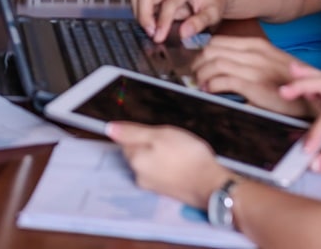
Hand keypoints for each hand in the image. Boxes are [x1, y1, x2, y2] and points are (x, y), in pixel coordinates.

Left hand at [108, 122, 226, 206]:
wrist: (211, 184)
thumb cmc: (188, 156)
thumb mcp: (160, 134)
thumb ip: (133, 132)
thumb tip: (109, 128)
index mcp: (135, 160)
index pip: (127, 140)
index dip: (143, 133)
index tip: (159, 133)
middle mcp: (139, 176)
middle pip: (138, 152)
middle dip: (152, 144)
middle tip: (172, 141)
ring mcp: (152, 185)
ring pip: (151, 162)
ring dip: (161, 155)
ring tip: (180, 153)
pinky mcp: (165, 191)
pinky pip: (162, 172)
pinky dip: (170, 166)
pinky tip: (183, 163)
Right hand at [131, 0, 227, 42]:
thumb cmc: (213, 3)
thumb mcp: (213, 14)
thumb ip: (199, 23)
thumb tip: (184, 33)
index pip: (168, 4)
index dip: (162, 22)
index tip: (159, 36)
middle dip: (144, 16)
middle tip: (151, 33)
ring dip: (140, 14)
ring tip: (150, 30)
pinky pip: (142, 2)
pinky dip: (141, 14)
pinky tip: (151, 26)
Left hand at [190, 36, 311, 117]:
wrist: (315, 96)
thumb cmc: (292, 82)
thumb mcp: (272, 62)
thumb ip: (251, 60)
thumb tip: (226, 65)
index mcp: (258, 45)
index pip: (219, 41)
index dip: (203, 52)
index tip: (198, 62)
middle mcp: (255, 53)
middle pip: (212, 50)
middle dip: (198, 63)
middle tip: (195, 74)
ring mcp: (255, 69)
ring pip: (214, 63)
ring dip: (202, 74)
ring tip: (200, 84)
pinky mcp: (254, 86)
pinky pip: (222, 81)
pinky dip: (211, 85)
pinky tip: (209, 90)